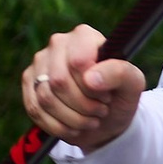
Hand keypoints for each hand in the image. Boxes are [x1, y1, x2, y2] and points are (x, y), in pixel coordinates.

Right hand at [21, 22, 144, 151]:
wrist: (104, 118)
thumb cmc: (119, 96)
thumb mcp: (133, 85)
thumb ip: (120, 73)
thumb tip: (90, 77)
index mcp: (84, 36)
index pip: (78, 62)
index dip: (93, 87)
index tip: (106, 96)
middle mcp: (58, 44)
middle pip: (59, 81)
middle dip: (83, 106)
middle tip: (100, 111)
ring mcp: (40, 63)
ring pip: (46, 98)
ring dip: (72, 118)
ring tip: (90, 120)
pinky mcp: (29, 83)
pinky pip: (35, 110)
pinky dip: (58, 126)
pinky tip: (73, 127)